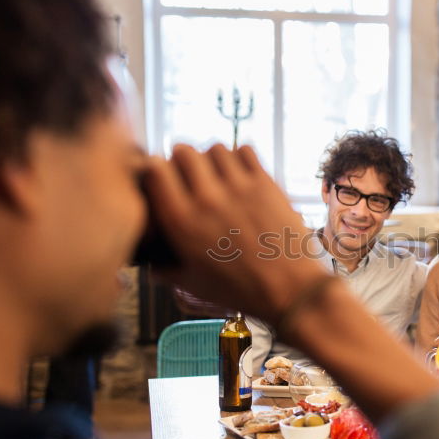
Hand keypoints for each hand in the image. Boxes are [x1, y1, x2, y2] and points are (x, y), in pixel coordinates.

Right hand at [144, 144, 324, 322]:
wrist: (290, 289)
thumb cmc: (240, 290)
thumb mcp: (192, 284)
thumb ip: (165, 269)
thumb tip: (149, 264)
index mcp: (182, 222)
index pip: (155, 169)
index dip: (155, 169)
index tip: (162, 178)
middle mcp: (207, 199)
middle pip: (184, 151)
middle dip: (182, 159)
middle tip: (189, 172)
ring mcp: (238, 187)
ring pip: (215, 148)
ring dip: (211, 157)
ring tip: (216, 172)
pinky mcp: (266, 183)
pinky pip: (245, 150)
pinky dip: (239, 157)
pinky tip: (240, 173)